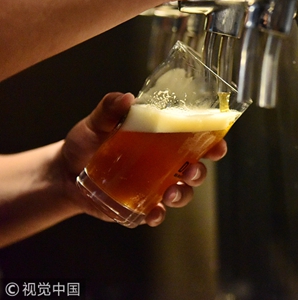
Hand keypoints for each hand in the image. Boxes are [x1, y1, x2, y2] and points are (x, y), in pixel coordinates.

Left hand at [58, 92, 226, 225]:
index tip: (218, 144)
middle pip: (195, 169)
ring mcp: (155, 186)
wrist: (64, 172)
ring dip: (182, 195)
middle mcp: (165, 164)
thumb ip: (109, 110)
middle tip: (191, 171)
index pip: (196, 140)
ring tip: (170, 194)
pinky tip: (153, 213)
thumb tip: (126, 98)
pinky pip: (156, 213)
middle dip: (199, 172)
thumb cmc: (86, 143)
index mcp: (163, 140)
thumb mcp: (96, 123)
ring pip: (181, 193)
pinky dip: (158, 215)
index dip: (213, 142)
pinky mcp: (140, 205)